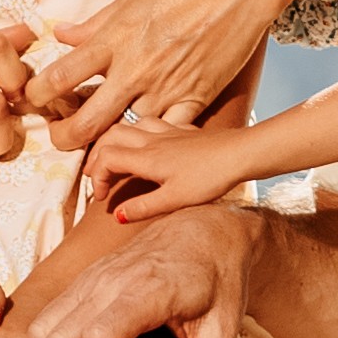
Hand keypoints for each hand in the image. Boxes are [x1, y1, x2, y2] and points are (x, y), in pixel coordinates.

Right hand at [0, 202, 255, 337]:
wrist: (208, 228)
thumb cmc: (219, 280)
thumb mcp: (224, 330)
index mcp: (147, 289)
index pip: (101, 335)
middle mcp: (110, 280)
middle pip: (62, 336)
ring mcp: (91, 278)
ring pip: (46, 329)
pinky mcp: (82, 281)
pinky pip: (47, 319)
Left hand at [24, 0, 333, 157]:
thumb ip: (96, 23)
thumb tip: (61, 34)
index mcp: (115, 38)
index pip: (59, 77)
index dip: (38, 95)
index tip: (35, 97)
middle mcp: (136, 69)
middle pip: (86, 123)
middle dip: (63, 138)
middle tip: (60, 136)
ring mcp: (167, 88)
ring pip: (126, 134)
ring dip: (112, 137)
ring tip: (107, 133)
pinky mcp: (198, 98)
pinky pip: (169, 133)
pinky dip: (157, 137)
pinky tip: (150, 133)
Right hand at [90, 119, 260, 225]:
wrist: (241, 154)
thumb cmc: (210, 178)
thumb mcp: (175, 200)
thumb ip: (144, 207)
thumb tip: (117, 215)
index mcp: (146, 158)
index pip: (106, 159)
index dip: (96, 178)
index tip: (102, 198)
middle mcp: (152, 140)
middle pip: (110, 136)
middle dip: (97, 155)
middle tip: (97, 176)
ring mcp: (168, 131)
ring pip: (130, 125)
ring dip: (115, 139)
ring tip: (115, 157)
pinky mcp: (183, 130)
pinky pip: (152, 122)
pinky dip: (139, 131)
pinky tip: (148, 143)